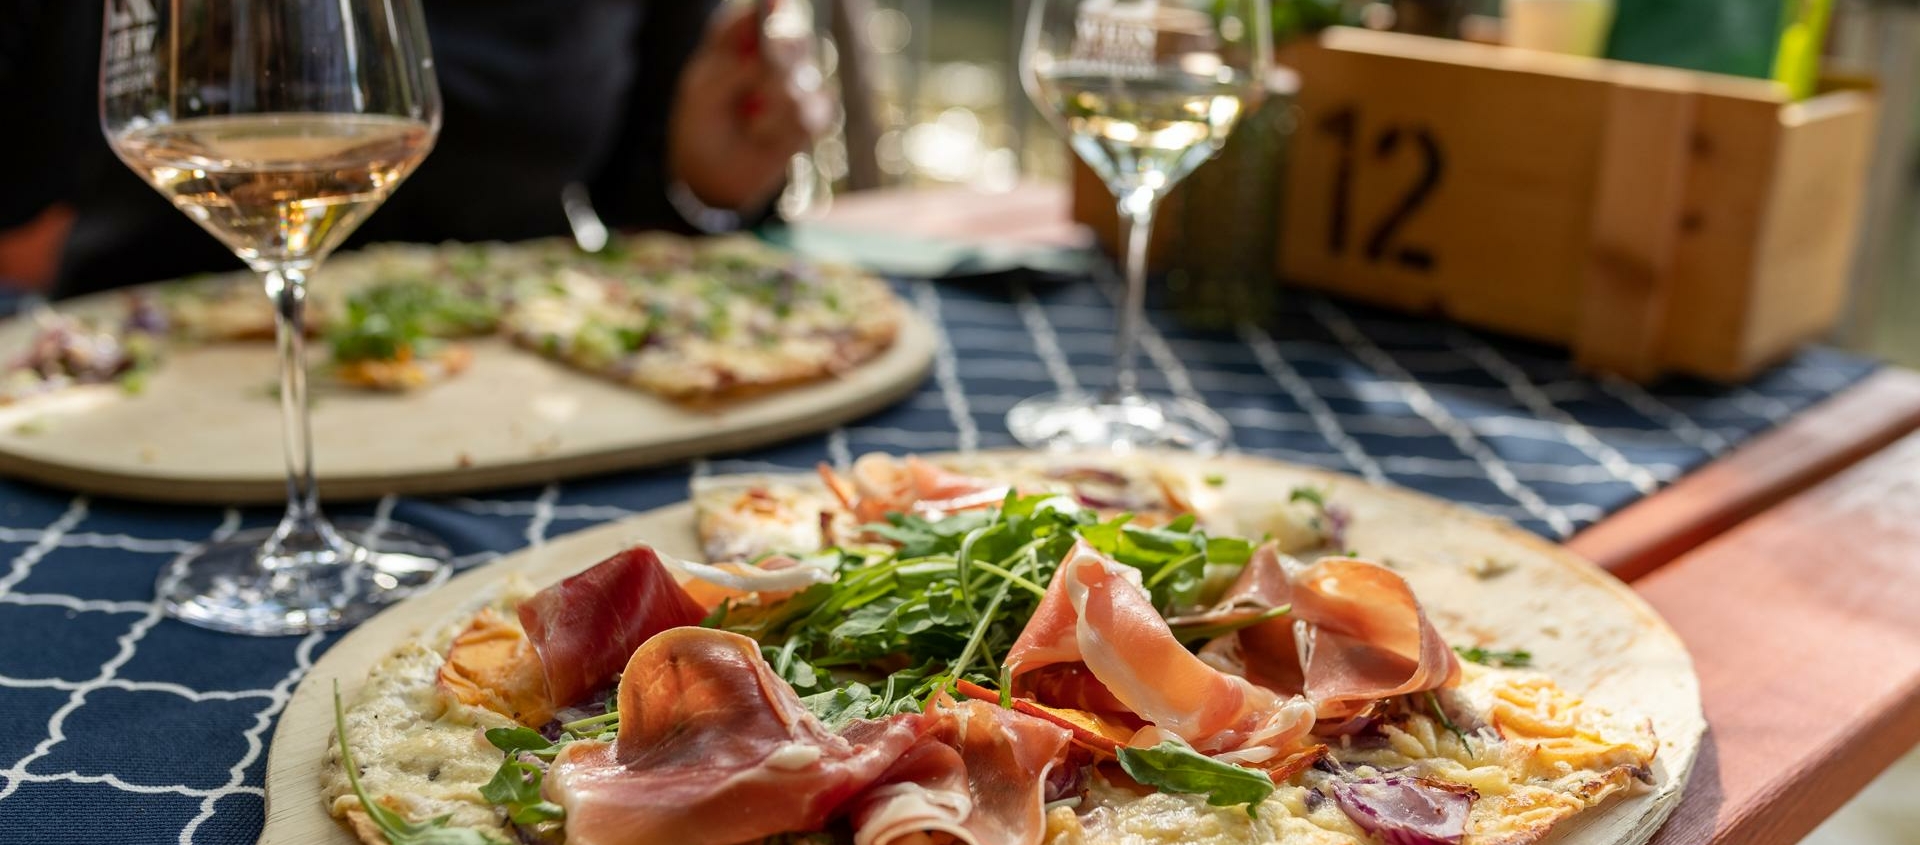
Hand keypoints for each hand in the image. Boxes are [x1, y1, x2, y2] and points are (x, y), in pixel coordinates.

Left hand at [669, 4, 829, 213]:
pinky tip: (767, 138)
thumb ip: (732, 72)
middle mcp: (772, 58)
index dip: (769, 7)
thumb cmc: (701, 125)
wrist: (711, 176)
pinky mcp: (811, 119)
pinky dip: (790, 129)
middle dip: (780, 56)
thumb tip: (767, 64)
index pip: (757, 14)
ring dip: (777, 107)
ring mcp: (795, 87)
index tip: (773, 3)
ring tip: (752, 127)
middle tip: (769, 68)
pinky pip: (817, 113)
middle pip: (793, 38)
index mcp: (739, 42)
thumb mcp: (702, 95)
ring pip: (804, 81)